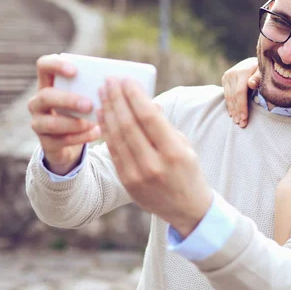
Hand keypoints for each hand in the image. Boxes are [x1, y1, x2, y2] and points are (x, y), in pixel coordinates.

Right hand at [27, 54, 100, 174]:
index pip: (43, 66)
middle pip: (46, 96)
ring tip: (94, 123)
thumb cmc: (82, 111)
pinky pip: (62, 140)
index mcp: (48, 83)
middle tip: (89, 105)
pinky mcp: (46, 142)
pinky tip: (97, 133)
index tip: (75, 71)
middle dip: (69, 100)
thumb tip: (117, 81)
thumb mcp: (85, 97)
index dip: (56, 65)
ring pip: (51, 122)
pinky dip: (82, 137)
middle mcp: (38, 102)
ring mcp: (39, 122)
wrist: (70, 141)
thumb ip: (93, 88)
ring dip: (75, 123)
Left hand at [97, 78, 212, 237]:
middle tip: (110, 81)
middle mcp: (154, 165)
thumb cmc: (188, 171)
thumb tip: (146, 102)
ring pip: (117, 136)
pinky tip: (102, 114)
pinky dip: (106, 130)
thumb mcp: (185, 146)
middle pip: (129, 124)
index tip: (126, 80)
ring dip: (108, 111)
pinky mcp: (126, 181)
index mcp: (174, 153)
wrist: (187, 210)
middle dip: (117, 99)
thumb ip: (164, 125)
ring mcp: (137, 175)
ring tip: (103, 92)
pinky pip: (113, 151)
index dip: (135, 96)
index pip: (149, 117)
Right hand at [222, 57, 260, 127]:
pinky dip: (230, 105)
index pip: (240, 92)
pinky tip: (232, 114)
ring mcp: (227, 75)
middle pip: (233, 96)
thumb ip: (258, 78)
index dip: (242, 106)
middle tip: (241, 124)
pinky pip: (226, 94)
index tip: (244, 118)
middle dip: (237, 111)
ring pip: (228, 97)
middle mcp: (232, 73)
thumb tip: (251, 83)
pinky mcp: (224, 78)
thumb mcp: (263, 72)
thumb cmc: (262, 70)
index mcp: (242, 71)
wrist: (254, 61)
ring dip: (233, 110)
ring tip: (237, 121)